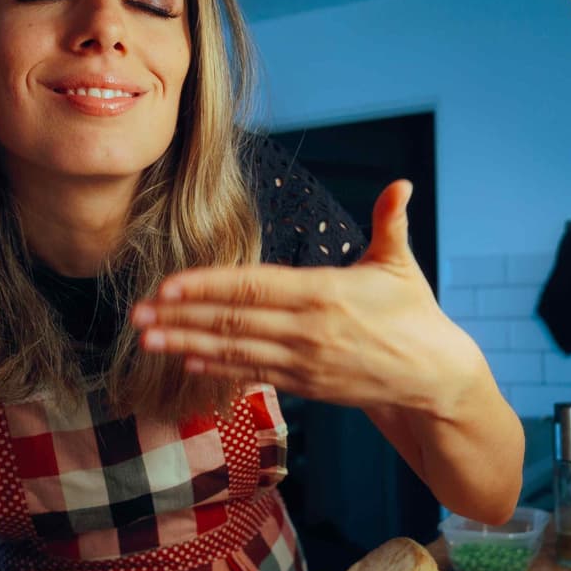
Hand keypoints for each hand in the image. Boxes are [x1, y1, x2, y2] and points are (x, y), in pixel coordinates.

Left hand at [132, 181, 491, 416]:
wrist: (433, 377)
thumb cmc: (414, 314)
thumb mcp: (400, 264)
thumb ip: (390, 221)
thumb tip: (401, 184)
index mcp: (324, 292)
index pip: (254, 286)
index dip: (207, 286)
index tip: (168, 285)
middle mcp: (309, 330)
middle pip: (233, 321)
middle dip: (181, 317)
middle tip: (136, 314)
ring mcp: (305, 362)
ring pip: (236, 350)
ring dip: (187, 344)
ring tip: (147, 339)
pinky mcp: (307, 385)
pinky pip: (254, 373)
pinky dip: (219, 367)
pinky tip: (188, 360)